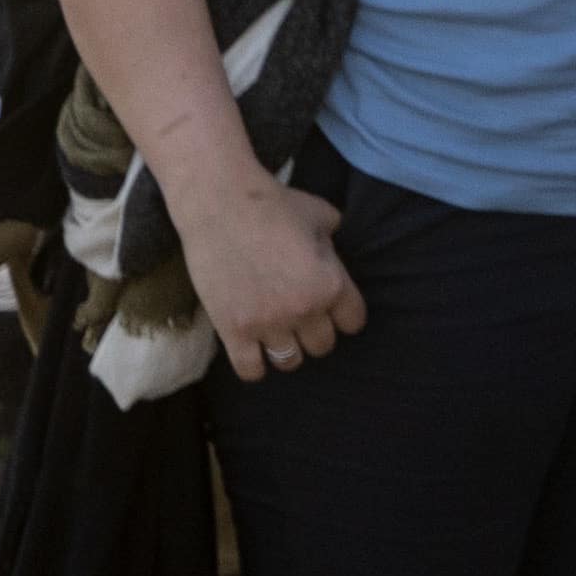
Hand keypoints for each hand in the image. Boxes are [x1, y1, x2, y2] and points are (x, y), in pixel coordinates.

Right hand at [175, 165, 363, 382]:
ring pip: (290, 362)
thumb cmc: (275, 205)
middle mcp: (304, 310)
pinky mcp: (232, 331)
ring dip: (288, 351)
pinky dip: (255, 366)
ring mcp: (267, 324)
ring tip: (280, 337)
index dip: (345, 315)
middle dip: (316, 332)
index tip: (334, 310)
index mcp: (331, 284)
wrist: (221, 205)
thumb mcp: (323, 218)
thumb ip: (333, 246)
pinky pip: (251, 370)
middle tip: (302, 318)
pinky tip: (254, 350)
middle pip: (322, 345)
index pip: (353, 322)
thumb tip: (332, 257)